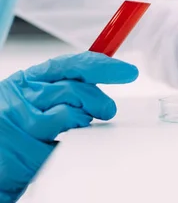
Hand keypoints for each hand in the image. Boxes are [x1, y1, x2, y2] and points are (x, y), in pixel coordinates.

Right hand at [0, 52, 137, 201]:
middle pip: (75, 90)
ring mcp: (21, 124)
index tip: (127, 71)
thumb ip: (61, 87)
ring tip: (75, 128)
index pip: (71, 65)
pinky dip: (70, 143)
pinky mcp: (26, 151)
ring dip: (83, 122)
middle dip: (98, 101)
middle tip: (107, 110)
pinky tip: (60, 143)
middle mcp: (20, 98)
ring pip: (71, 115)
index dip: (102, 66)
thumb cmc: (11, 129)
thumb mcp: (30, 99)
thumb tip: (98, 80)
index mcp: (24, 81)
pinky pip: (64, 143)